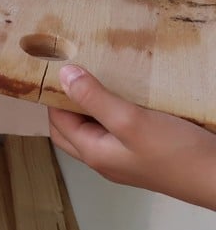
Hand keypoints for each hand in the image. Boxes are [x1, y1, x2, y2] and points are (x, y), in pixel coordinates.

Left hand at [48, 65, 215, 210]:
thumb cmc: (176, 152)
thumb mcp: (130, 120)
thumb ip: (94, 99)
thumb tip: (62, 76)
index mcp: (93, 153)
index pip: (57, 122)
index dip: (53, 96)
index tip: (56, 70)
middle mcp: (104, 159)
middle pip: (70, 128)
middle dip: (66, 103)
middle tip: (73, 74)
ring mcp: (125, 160)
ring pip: (95, 129)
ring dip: (90, 107)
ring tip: (96, 80)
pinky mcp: (144, 155)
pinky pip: (117, 132)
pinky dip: (112, 113)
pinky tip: (125, 97)